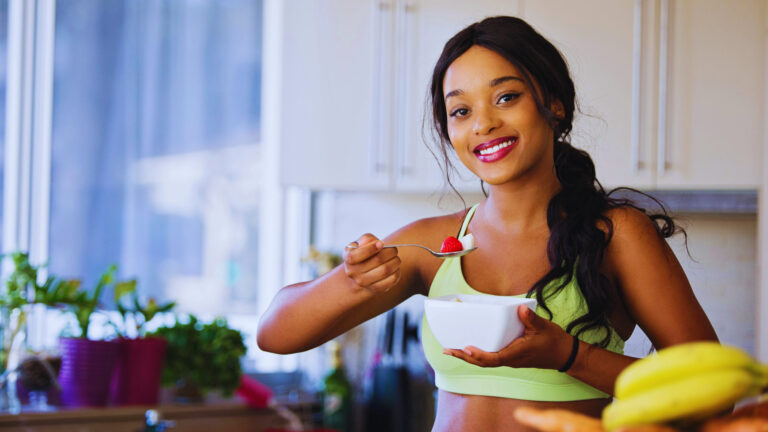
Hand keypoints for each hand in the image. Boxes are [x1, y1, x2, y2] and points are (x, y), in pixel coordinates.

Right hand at [343, 234, 400, 292]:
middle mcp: (353, 272)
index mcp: (348, 258)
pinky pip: (391, 280)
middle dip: (390, 252)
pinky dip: (397, 272)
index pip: (358, 254)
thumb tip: (373, 242)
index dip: (372, 248)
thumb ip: (366, 239)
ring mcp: (363, 282)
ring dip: (395, 262)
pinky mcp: (374, 289)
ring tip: (396, 258)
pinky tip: (395, 268)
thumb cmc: (362, 253)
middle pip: (377, 260)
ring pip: (385, 270)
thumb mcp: (360, 243)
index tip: (381, 243)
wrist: (359, 275)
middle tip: (394, 249)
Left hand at [443, 304, 573, 369]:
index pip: (494, 359)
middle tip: (447, 350)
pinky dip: (477, 355)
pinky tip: (468, 348)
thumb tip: (520, 308)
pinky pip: (490, 358)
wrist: (563, 354)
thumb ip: (531, 318)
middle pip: (483, 362)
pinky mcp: (509, 357)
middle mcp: (510, 359)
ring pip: (485, 362)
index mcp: (516, 353)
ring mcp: (509, 360)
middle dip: (464, 357)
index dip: (478, 355)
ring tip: (451, 350)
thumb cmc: (553, 341)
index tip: (466, 349)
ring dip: (467, 357)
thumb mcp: (544, 327)